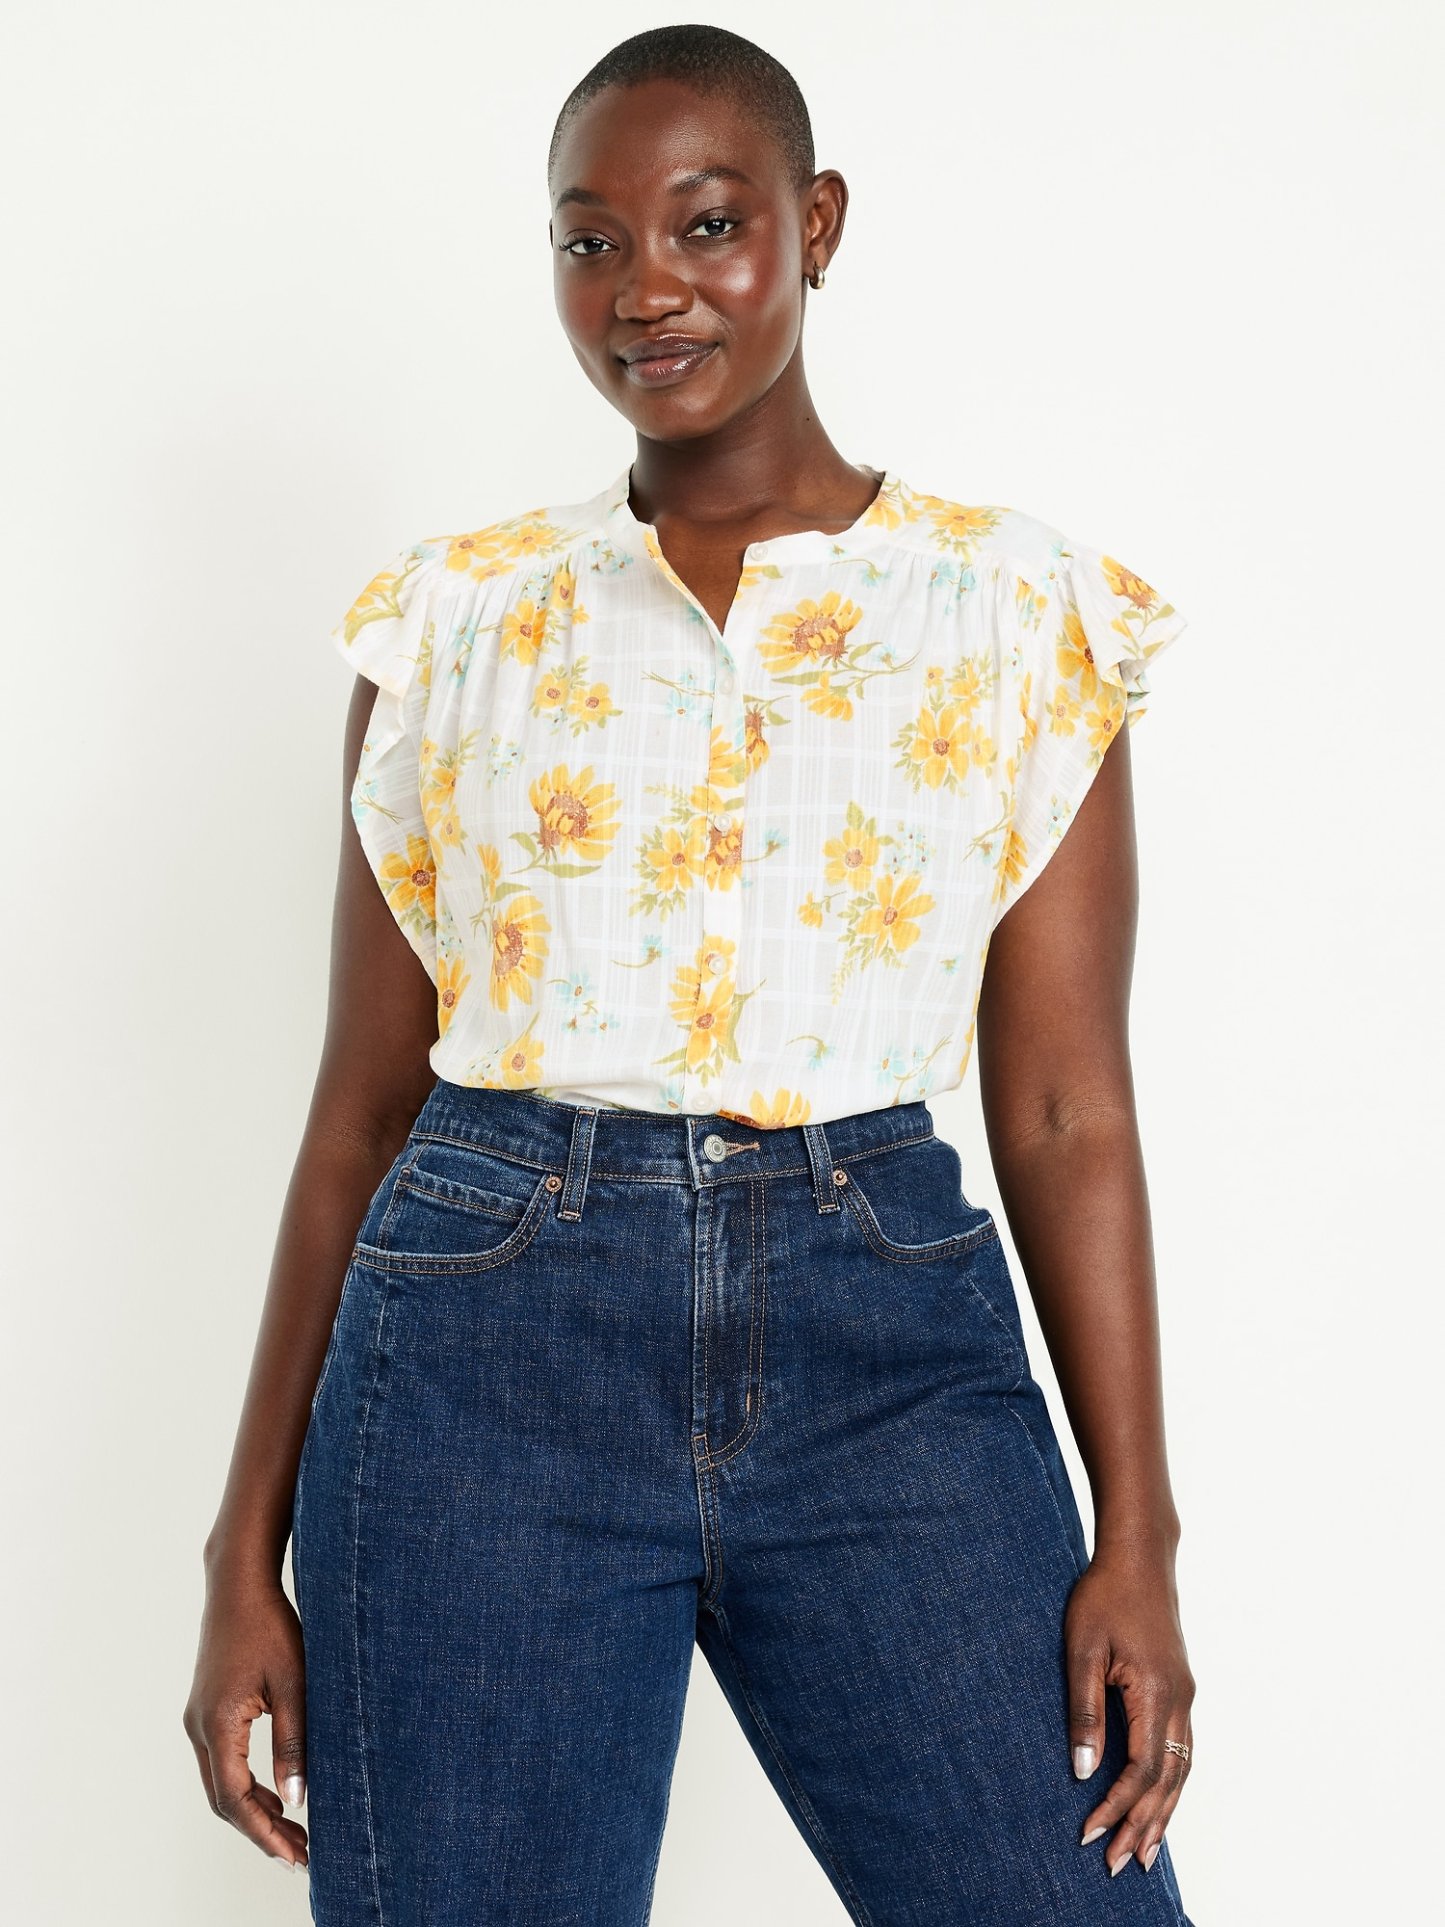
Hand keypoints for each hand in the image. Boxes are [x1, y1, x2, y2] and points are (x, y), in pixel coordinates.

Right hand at [183, 1567, 309, 1869]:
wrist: (239, 1585)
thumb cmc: (270, 1626)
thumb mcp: (293, 1682)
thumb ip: (293, 1742)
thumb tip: (298, 1800)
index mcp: (218, 1724)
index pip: (236, 1800)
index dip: (265, 1833)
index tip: (295, 1856)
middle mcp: (199, 1727)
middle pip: (224, 1800)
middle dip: (261, 1831)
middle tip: (300, 1854)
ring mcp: (199, 1719)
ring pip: (221, 1783)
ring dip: (254, 1810)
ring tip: (294, 1832)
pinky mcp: (207, 1710)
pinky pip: (223, 1762)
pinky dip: (247, 1785)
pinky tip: (276, 1794)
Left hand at [1065, 1543, 1193, 1874]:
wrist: (1140, 1557)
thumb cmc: (1105, 1596)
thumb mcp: (1082, 1650)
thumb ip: (1084, 1711)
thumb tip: (1084, 1771)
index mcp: (1156, 1694)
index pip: (1139, 1771)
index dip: (1116, 1807)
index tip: (1089, 1834)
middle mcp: (1180, 1702)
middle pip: (1167, 1782)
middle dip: (1142, 1825)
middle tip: (1118, 1865)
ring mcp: (1184, 1696)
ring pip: (1180, 1771)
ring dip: (1162, 1813)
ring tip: (1143, 1851)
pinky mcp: (1180, 1689)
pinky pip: (1181, 1751)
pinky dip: (1170, 1785)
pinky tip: (1158, 1801)